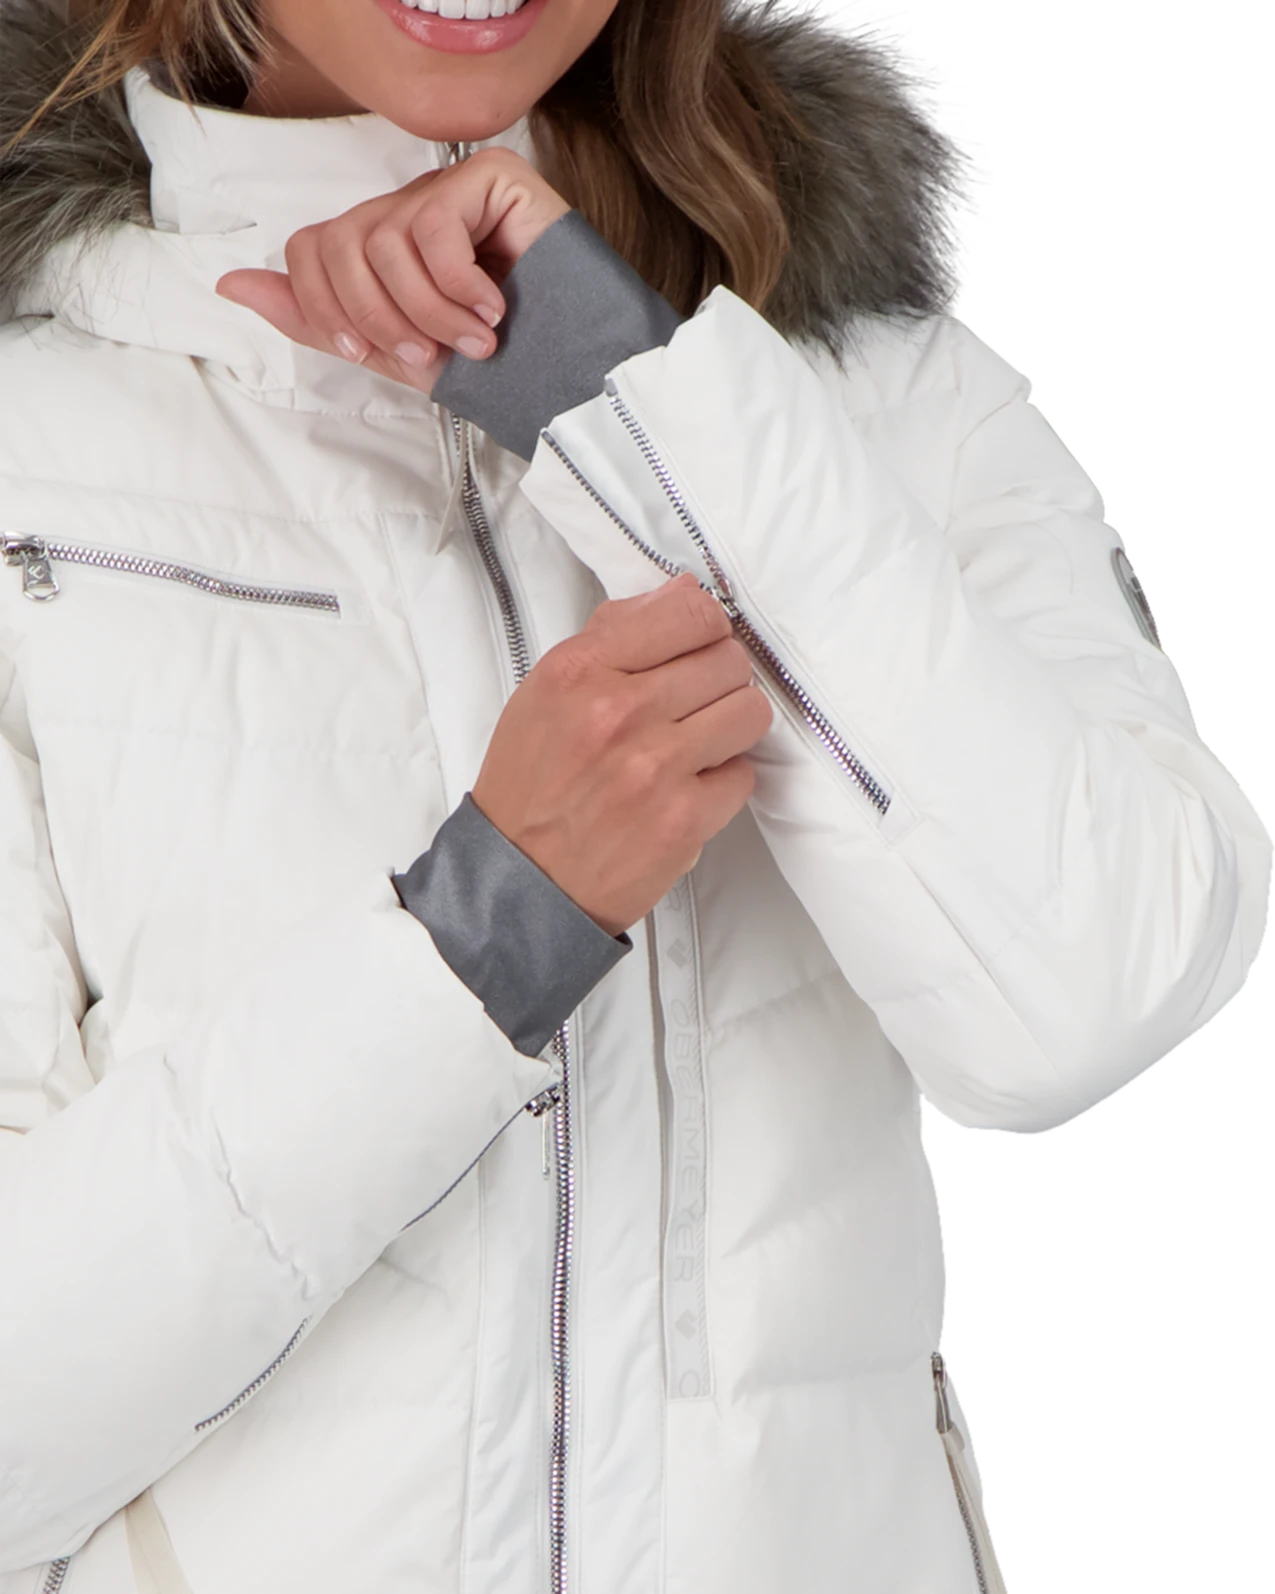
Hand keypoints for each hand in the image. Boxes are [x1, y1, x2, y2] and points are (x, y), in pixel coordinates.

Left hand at [214, 148, 571, 393]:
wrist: (566, 376)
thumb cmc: (493, 367)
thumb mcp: (387, 352)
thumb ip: (312, 316)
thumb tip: (231, 284)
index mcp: (381, 246)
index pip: (312, 248)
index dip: (330, 309)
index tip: (378, 354)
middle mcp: (408, 210)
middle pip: (339, 242)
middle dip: (376, 316)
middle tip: (428, 354)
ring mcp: (449, 190)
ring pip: (385, 239)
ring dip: (428, 312)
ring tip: (474, 341)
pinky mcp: (490, 179)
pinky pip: (433, 225)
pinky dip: (459, 285)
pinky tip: (494, 308)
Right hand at [471, 573, 773, 936]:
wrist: (521, 882)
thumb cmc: (532, 787)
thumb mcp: (545, 693)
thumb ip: (614, 635)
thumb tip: (681, 592)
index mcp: (579, 670)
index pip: (688, 611)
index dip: (705, 627)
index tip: (699, 646)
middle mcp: (618, 711)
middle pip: (728, 660)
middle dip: (717, 680)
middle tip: (690, 706)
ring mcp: (655, 767)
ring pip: (749, 712)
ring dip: (729, 728)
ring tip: (695, 745)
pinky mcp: (684, 819)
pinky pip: (743, 775)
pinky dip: (721, 783)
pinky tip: (685, 789)